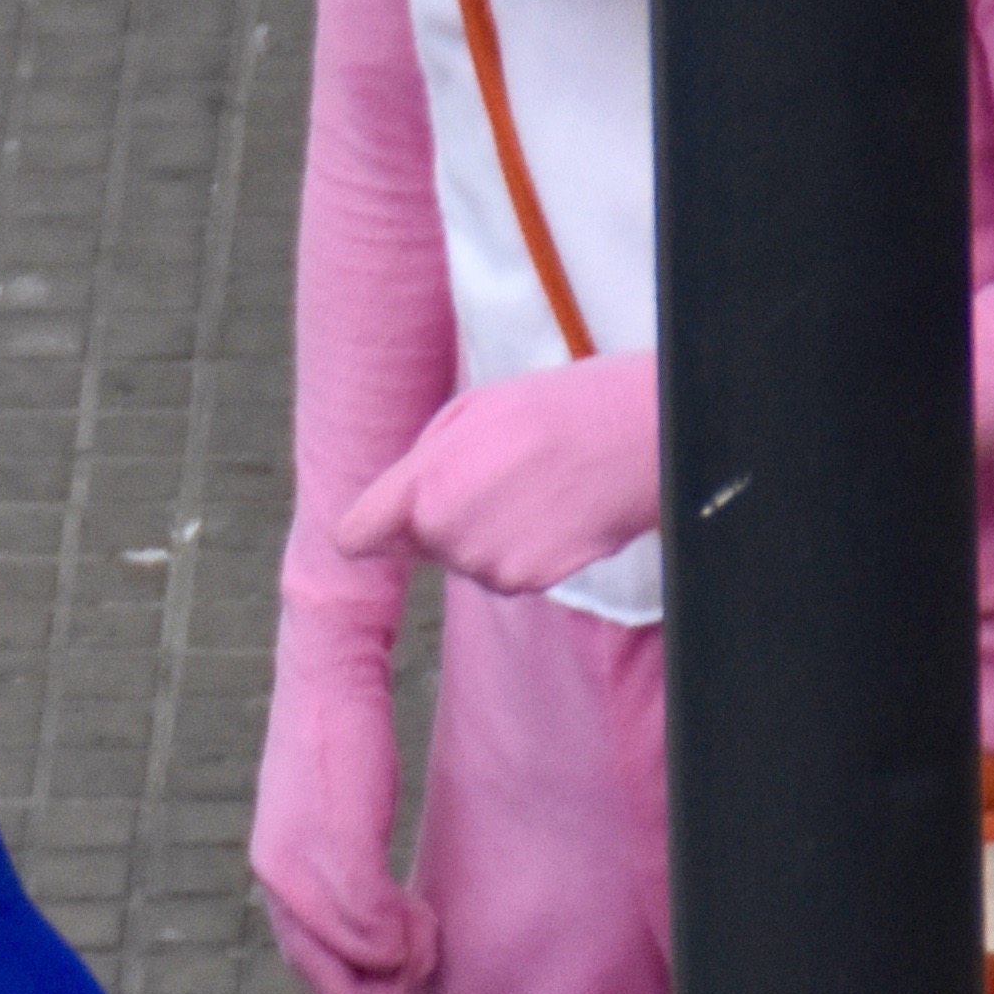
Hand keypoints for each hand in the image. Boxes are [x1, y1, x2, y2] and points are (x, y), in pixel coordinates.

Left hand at [250, 607, 438, 993]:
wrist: (331, 667)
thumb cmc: (343, 736)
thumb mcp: (336, 811)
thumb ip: (343, 865)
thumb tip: (380, 922)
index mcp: (274, 868)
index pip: (302, 957)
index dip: (346, 991)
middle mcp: (275, 874)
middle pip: (322, 971)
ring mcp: (302, 865)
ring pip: (355, 953)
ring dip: (398, 964)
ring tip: (430, 951)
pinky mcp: (336, 849)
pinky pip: (372, 926)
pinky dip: (403, 940)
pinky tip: (427, 929)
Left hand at [331, 351, 661, 597]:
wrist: (637, 436)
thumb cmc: (554, 409)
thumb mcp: (471, 409)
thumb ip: (422, 464)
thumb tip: (400, 509)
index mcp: (424, 484)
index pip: (355, 536)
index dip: (371, 528)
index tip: (388, 522)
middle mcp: (447, 532)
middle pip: (419, 545)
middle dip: (441, 519)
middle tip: (495, 477)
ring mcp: (487, 565)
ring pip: (464, 560)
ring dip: (485, 534)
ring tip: (533, 489)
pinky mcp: (527, 584)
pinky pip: (505, 573)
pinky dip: (522, 551)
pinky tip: (553, 514)